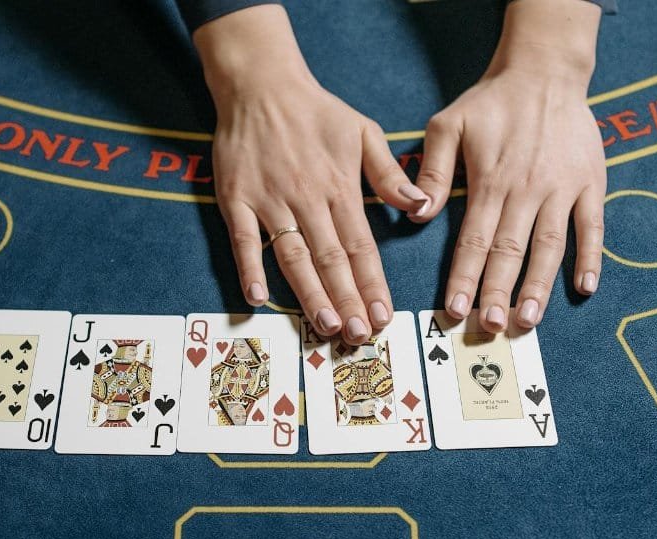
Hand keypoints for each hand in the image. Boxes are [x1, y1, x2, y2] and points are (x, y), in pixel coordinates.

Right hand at [194, 6, 429, 343]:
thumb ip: (389, 175)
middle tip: (360, 336)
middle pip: (331, 259)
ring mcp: (270, 201)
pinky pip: (243, 239)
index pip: (362, 246)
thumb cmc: (316, 111)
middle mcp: (307, 199)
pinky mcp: (236, 200)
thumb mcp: (364, 133)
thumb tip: (419, 208)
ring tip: (326, 325)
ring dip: (310, 293)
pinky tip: (258, 298)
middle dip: (348, 300)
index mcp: (340, 188)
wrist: (261, 84)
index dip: (373, 284)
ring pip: (293, 256)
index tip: (384, 316)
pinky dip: (249, 267)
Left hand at [411, 0, 606, 331]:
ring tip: (529, 320)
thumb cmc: (491, 102)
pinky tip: (585, 288)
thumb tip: (417, 214)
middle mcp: (527, 189)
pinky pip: (592, 226)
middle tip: (490, 328)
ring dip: (539, 286)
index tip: (455, 311)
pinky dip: (591, 257)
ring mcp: (563, 188)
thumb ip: (432, 170)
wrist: (546, 71)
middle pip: (511, 251)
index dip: (464, 278)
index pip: (473, 240)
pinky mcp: (591, 182)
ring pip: (550, 246)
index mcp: (490, 180)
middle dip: (498, 293)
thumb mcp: (448, 124)